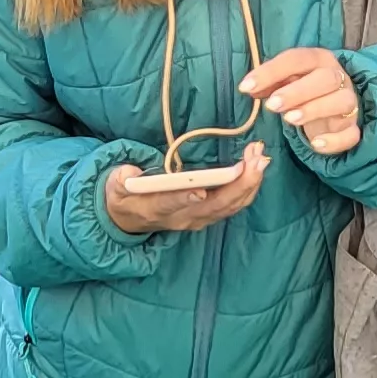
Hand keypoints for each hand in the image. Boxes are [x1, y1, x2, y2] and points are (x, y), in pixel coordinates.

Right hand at [102, 147, 270, 233]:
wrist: (131, 219)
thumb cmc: (125, 197)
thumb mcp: (115, 186)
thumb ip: (120, 178)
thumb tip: (130, 172)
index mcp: (156, 208)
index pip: (172, 204)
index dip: (185, 198)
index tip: (200, 190)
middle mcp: (182, 218)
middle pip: (214, 205)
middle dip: (238, 183)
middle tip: (254, 159)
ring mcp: (198, 219)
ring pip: (229, 206)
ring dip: (249, 183)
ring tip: (261, 158)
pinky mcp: (208, 215)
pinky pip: (233, 205)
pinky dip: (248, 187)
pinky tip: (258, 167)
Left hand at [243, 46, 362, 155]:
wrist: (333, 108)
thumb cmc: (304, 90)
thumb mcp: (285, 82)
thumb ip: (269, 83)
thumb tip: (249, 88)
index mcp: (319, 59)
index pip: (297, 59)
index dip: (271, 71)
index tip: (246, 87)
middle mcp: (338, 78)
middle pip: (325, 79)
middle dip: (297, 92)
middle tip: (271, 106)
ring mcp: (349, 103)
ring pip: (341, 102)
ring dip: (315, 110)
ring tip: (289, 120)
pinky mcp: (352, 128)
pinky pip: (350, 134)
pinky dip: (334, 140)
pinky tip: (315, 143)